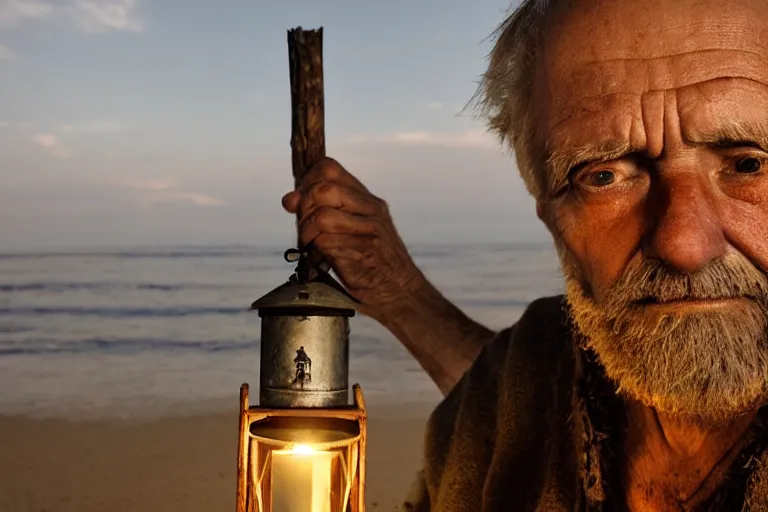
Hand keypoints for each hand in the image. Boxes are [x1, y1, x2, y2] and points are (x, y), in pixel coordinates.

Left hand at [282, 157, 424, 317]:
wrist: (400, 290)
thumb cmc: (369, 259)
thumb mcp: (351, 228)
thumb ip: (323, 211)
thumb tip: (289, 199)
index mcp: (367, 198)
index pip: (329, 168)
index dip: (306, 181)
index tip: (299, 202)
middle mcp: (371, 209)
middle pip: (323, 190)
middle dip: (303, 209)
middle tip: (303, 229)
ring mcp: (370, 230)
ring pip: (322, 216)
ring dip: (306, 233)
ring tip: (309, 245)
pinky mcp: (365, 253)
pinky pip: (327, 243)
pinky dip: (316, 252)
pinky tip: (320, 260)